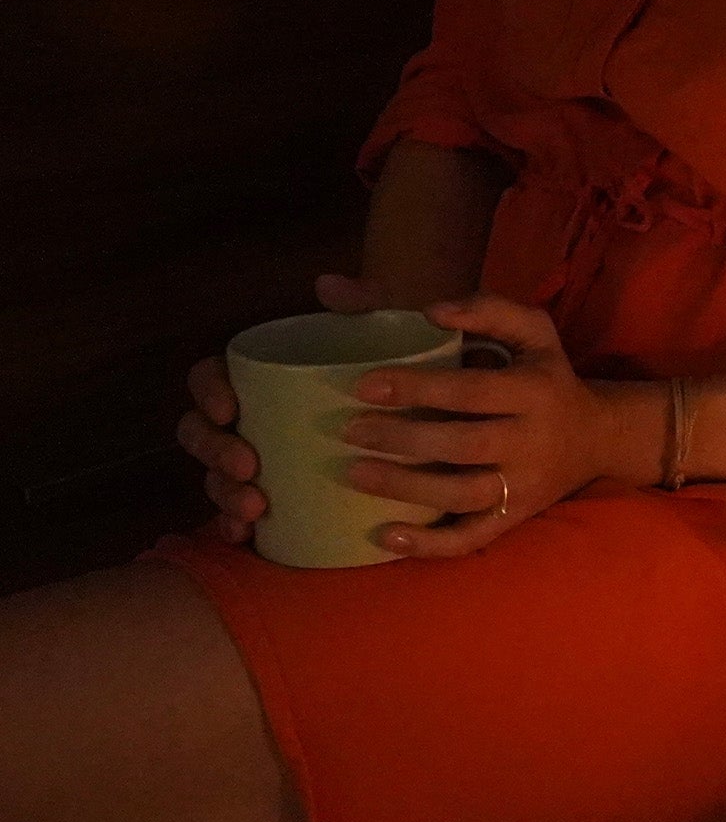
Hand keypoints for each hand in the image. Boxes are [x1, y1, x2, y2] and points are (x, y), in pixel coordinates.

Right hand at [176, 275, 389, 542]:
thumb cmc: (394, 370)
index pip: (211, 376)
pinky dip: (235, 526)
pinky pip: (240, 515)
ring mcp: (258, 459)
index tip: (230, 409)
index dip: (208, 391)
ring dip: (224, 494)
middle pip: (204, 432)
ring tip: (255, 507)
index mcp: (260, 377)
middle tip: (249, 467)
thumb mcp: (386, 335)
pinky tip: (246, 537)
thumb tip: (326, 284)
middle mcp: (250, 418)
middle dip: (214, 452)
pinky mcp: (275, 496)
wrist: (425, 418)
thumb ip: (364, 304)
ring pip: (219, 476)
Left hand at [342, 293, 613, 558]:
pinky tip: (385, 536)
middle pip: (462, 446)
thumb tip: (432, 311)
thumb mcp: (535, 332)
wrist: (599, 438)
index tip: (364, 385)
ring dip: (405, 488)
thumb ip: (489, 310)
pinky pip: (472, 538)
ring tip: (355, 474)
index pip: (472, 391)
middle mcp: (532, 443)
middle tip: (350, 431)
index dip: (417, 389)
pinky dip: (428, 544)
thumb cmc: (549, 379)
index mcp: (534, 392)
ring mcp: (523, 487)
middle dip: (402, 440)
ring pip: (461, 496)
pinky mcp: (514, 518)